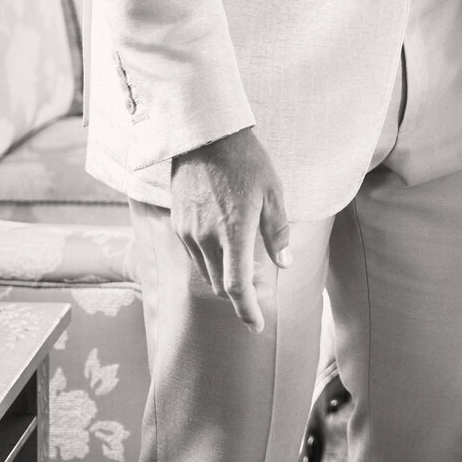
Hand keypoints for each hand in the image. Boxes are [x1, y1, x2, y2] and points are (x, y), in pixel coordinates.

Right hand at [170, 126, 290, 331]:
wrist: (206, 136)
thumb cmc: (246, 162)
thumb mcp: (273, 193)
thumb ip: (278, 232)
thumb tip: (285, 264)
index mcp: (234, 233)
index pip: (237, 287)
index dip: (247, 311)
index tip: (256, 325)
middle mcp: (206, 238)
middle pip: (220, 285)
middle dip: (237, 293)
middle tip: (255, 288)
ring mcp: (188, 232)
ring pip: (205, 272)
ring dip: (222, 276)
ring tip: (239, 263)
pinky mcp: (177, 223)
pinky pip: (193, 254)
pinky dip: (208, 260)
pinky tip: (221, 244)